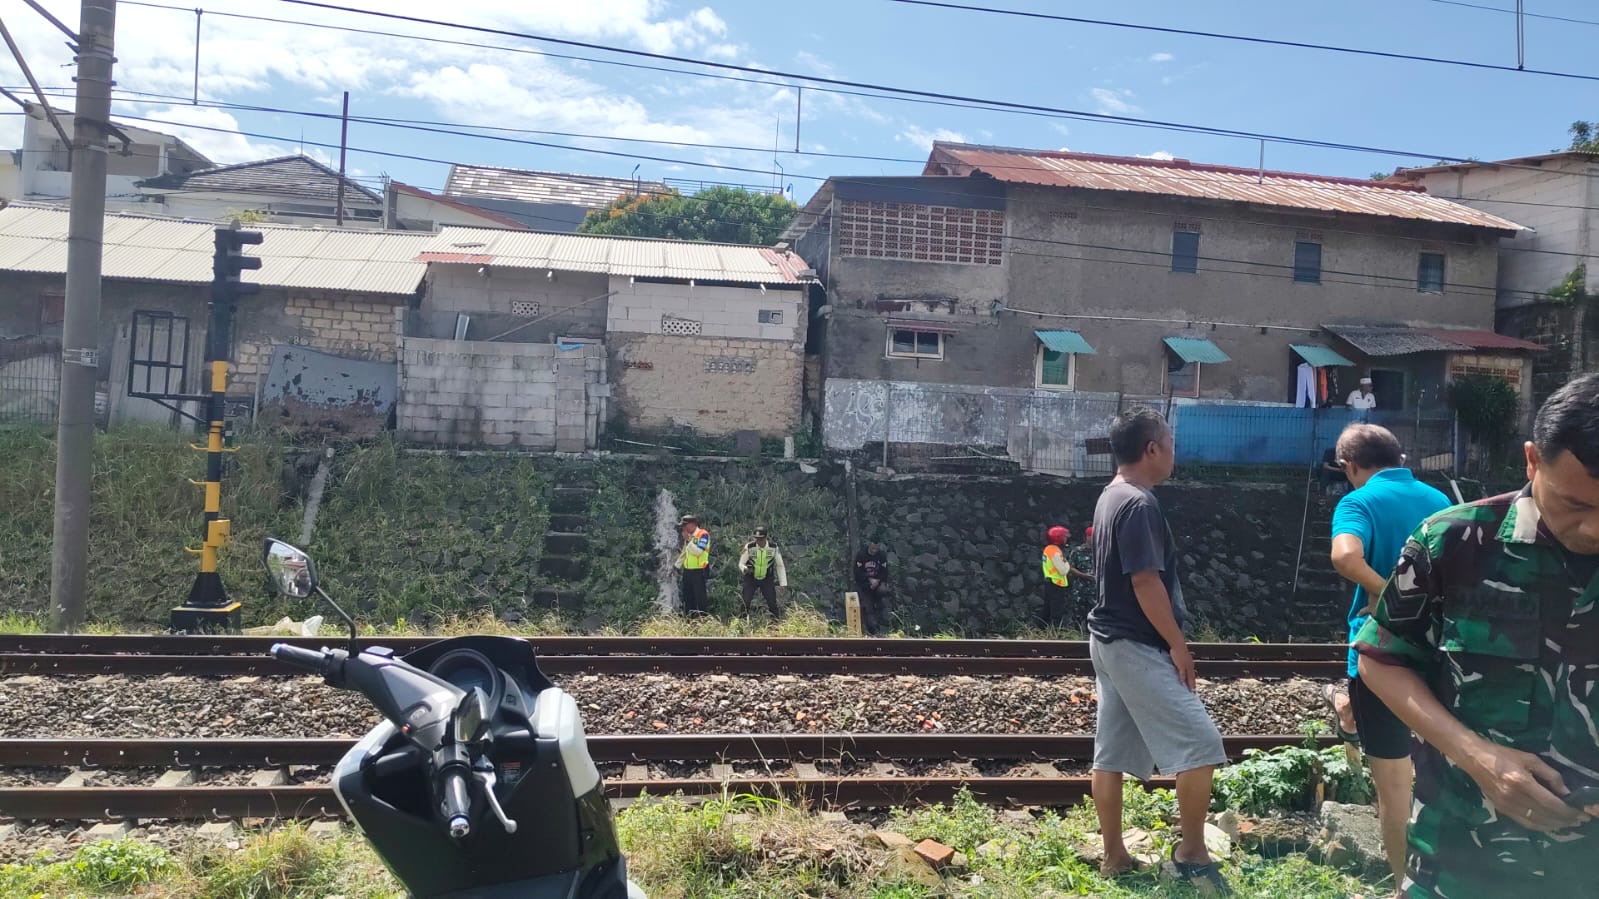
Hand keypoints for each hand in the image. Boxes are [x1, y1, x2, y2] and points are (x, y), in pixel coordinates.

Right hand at [1169, 643, 1196, 691]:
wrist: (1178, 645)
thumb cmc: (1179, 650)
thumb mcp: (1182, 658)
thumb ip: (1182, 663)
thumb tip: (1182, 668)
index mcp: (1190, 665)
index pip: (1192, 675)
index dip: (1193, 682)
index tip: (1193, 688)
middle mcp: (1190, 666)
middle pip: (1192, 678)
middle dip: (1193, 685)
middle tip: (1193, 692)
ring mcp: (1186, 666)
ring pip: (1189, 677)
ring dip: (1189, 684)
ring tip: (1190, 691)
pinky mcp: (1182, 666)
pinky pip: (1183, 674)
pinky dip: (1183, 679)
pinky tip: (1182, 684)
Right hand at [1463, 741, 1588, 832]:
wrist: (1473, 758)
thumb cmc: (1503, 755)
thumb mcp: (1530, 759)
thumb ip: (1550, 775)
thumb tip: (1566, 793)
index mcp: (1522, 783)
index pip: (1551, 804)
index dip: (1569, 811)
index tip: (1581, 814)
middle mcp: (1514, 798)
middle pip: (1546, 816)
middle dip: (1565, 820)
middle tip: (1578, 820)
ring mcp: (1506, 806)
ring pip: (1536, 823)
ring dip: (1554, 826)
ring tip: (1567, 824)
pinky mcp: (1501, 810)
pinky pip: (1524, 823)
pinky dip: (1540, 826)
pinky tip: (1549, 824)